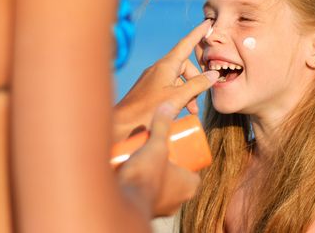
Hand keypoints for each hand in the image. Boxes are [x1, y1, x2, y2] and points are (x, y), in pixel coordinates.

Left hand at [114, 20, 218, 140]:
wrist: (121, 125)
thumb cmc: (147, 110)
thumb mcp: (177, 97)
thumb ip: (197, 85)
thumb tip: (213, 75)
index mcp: (166, 65)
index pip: (185, 44)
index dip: (197, 34)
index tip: (207, 23)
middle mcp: (159, 69)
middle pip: (185, 66)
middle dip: (195, 81)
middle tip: (198, 100)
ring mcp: (152, 79)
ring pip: (177, 79)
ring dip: (188, 92)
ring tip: (191, 110)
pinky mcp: (148, 90)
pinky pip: (169, 86)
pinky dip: (178, 96)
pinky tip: (180, 110)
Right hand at [117, 103, 200, 217]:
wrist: (121, 200)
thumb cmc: (145, 173)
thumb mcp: (156, 145)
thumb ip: (161, 125)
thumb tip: (167, 104)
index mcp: (189, 187)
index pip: (193, 168)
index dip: (186, 155)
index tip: (175, 144)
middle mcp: (179, 201)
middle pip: (177, 175)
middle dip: (169, 161)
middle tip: (159, 146)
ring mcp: (163, 207)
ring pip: (164, 185)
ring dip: (157, 172)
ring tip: (147, 155)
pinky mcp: (147, 209)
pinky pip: (150, 193)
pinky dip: (146, 183)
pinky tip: (139, 171)